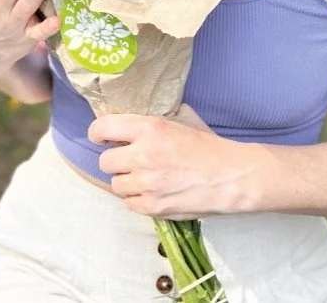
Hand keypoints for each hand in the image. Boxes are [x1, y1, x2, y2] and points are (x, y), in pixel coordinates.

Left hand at [88, 105, 257, 219]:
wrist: (230, 176)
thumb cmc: (208, 147)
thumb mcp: (182, 120)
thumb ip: (155, 121)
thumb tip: (134, 119)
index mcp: (150, 128)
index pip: (104, 127)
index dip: (97, 132)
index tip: (100, 137)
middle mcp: (143, 154)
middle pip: (105, 161)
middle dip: (115, 160)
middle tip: (128, 160)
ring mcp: (146, 183)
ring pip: (115, 184)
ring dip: (126, 181)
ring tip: (144, 178)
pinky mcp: (152, 207)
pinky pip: (129, 203)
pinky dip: (137, 199)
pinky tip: (152, 192)